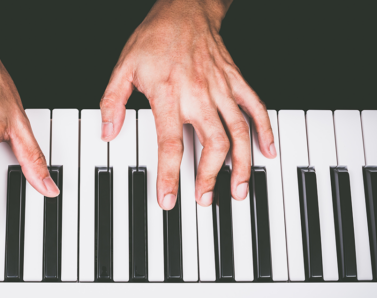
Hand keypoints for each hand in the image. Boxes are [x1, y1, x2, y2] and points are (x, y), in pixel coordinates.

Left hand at [100, 0, 275, 209]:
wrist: (185, 8)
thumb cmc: (154, 38)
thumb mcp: (123, 67)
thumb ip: (113, 102)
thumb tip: (108, 132)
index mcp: (168, 94)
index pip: (170, 143)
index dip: (169, 175)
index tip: (168, 199)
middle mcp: (199, 93)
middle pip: (213, 142)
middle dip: (210, 176)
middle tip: (205, 199)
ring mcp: (221, 88)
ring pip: (239, 131)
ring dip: (242, 164)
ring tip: (239, 190)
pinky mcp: (236, 80)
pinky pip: (256, 107)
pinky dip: (265, 130)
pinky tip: (267, 151)